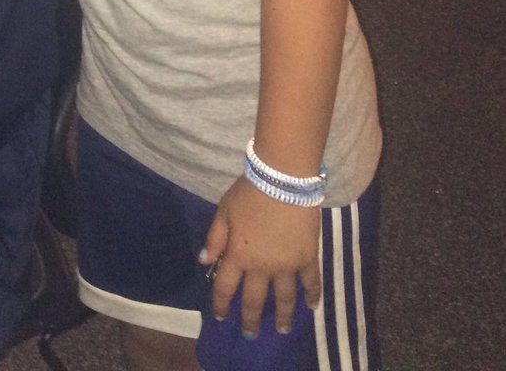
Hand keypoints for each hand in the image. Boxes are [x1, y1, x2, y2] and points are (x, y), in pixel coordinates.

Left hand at [199, 176, 320, 338]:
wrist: (282, 180)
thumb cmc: (249, 193)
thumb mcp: (224, 211)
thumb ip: (215, 237)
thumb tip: (204, 261)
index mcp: (237, 255)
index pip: (225, 286)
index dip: (221, 303)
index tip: (220, 316)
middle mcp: (261, 267)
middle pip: (254, 300)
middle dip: (250, 320)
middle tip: (250, 335)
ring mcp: (286, 265)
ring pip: (284, 299)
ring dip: (282, 317)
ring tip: (281, 329)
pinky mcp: (308, 258)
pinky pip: (311, 283)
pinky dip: (312, 296)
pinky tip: (311, 307)